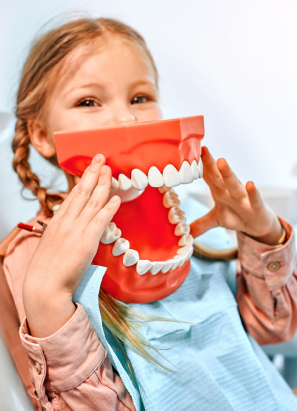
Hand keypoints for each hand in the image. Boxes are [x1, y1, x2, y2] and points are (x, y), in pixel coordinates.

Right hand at [23, 154, 120, 336]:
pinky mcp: (86, 241)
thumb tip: (72, 225)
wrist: (44, 286)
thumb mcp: (52, 243)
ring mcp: (76, 230)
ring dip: (103, 184)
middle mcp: (67, 221)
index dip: (83, 179)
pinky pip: (100, 220)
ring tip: (109, 171)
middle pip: (82, 192)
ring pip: (93, 202)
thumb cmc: (47, 268)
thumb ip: (63, 231)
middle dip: (93, 173)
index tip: (90, 168)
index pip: (73, 194)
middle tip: (101, 158)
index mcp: (57, 220)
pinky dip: (109, 208)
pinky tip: (116, 198)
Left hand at [190, 147, 281, 244]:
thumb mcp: (215, 220)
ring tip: (221, 161)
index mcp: (218, 191)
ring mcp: (243, 197)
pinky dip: (252, 192)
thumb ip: (200, 224)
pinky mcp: (255, 206)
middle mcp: (229, 191)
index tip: (187, 153)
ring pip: (234, 184)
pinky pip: (254, 198)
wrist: (257, 224)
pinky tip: (250, 184)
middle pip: (218, 176)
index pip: (207, 176)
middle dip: (210, 163)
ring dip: (227, 173)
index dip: (198, 166)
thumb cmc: (236, 215)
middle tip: (202, 150)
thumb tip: (185, 233)